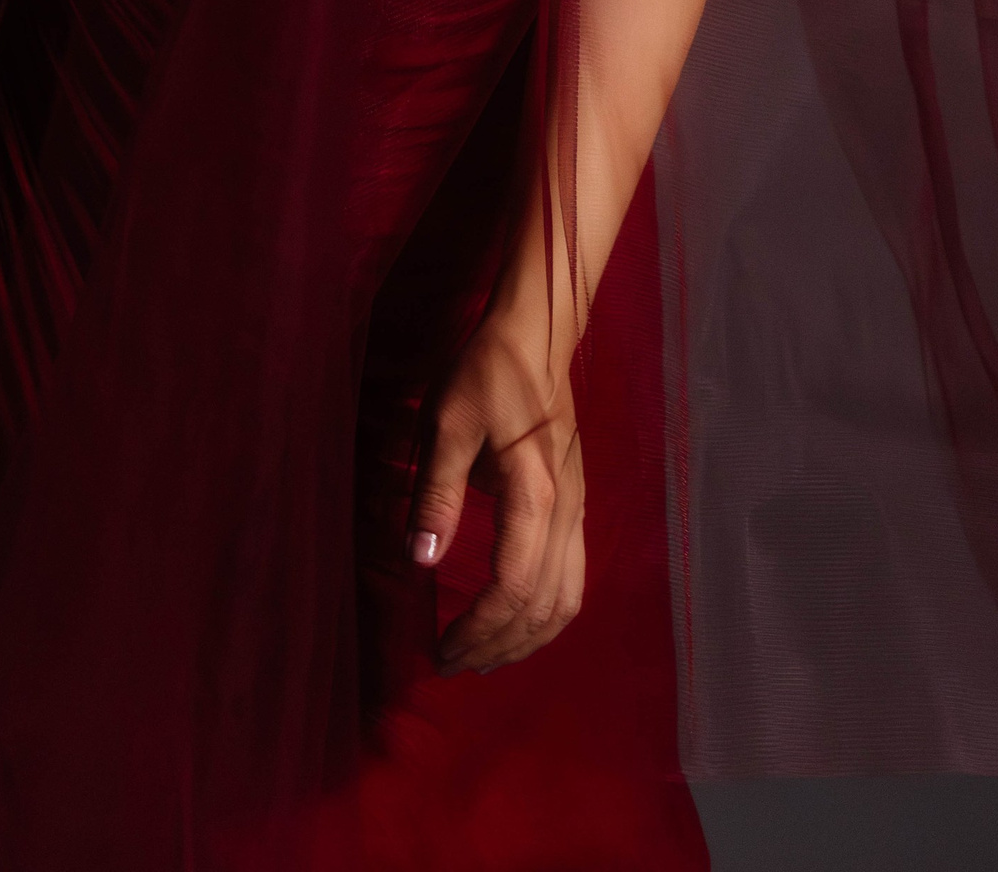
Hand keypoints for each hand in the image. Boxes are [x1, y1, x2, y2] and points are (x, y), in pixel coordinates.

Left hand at [409, 315, 585, 673]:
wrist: (535, 335)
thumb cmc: (484, 372)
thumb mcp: (445, 424)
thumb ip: (435, 495)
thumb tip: (420, 563)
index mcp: (533, 492)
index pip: (512, 587)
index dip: (478, 628)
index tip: (440, 649)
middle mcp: (565, 509)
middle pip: (543, 606)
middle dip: (498, 645)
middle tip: (452, 662)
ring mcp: (577, 507)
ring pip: (568, 598)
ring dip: (527, 638)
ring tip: (484, 655)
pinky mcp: (576, 503)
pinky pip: (573, 577)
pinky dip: (546, 613)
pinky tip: (516, 620)